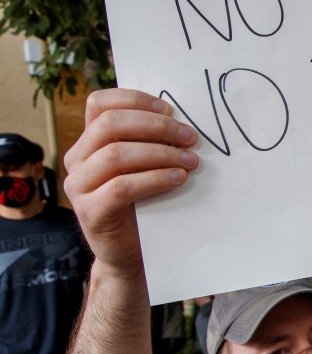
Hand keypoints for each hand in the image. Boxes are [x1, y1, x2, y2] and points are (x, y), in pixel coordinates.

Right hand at [63, 89, 198, 279]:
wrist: (131, 253)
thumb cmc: (144, 205)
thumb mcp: (144, 167)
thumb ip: (149, 143)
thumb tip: (182, 121)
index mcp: (89, 142)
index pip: (99, 103)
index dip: (134, 100)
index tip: (170, 109)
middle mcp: (77, 160)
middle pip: (109, 124)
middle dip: (156, 126)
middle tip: (190, 137)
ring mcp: (79, 186)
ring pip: (115, 154)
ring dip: (160, 153)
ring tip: (191, 161)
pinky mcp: (89, 212)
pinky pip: (121, 187)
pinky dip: (154, 178)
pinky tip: (178, 178)